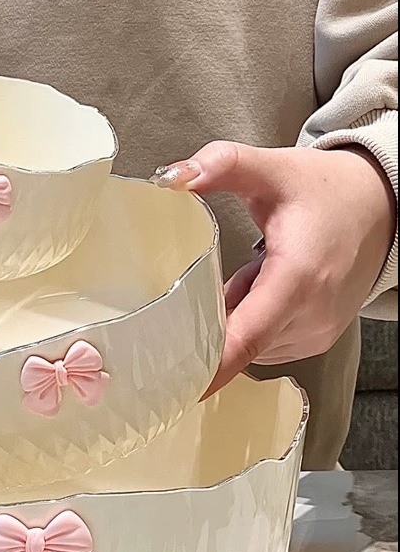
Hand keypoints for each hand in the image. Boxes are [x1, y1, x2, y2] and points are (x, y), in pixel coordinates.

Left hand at [151, 141, 395, 396]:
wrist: (383, 208)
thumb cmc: (329, 192)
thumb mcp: (274, 169)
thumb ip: (223, 165)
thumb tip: (172, 177)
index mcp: (297, 280)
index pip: (244, 341)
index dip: (205, 369)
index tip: (172, 385)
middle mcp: (308, 317)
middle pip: (234, 340)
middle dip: (209, 318)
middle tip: (215, 276)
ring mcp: (314, 334)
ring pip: (246, 340)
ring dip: (233, 314)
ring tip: (255, 272)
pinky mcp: (314, 340)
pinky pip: (262, 340)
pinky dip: (251, 317)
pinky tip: (264, 285)